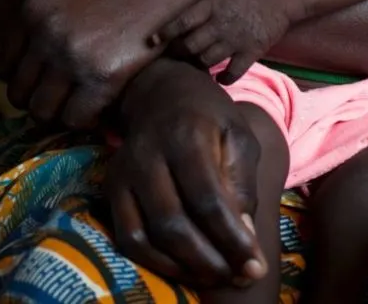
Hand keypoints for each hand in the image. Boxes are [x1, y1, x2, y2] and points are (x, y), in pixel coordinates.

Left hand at [5, 0, 210, 127]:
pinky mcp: (102, 76)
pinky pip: (75, 118)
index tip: (42, 89)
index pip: (5, 66)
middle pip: (19, 93)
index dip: (24, 83)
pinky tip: (100, 109)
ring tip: (80, 108)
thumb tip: (31, 77)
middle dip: (39, 104)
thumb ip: (46, 28)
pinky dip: (85, 121)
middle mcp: (45, 32)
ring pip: (42, 111)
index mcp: (33, 9)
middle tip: (62, 105)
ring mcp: (72, 55)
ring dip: (60, 116)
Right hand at [106, 59, 266, 287]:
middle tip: (240, 276)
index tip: (256, 266)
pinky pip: (127, 238)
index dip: (233, 240)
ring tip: (216, 275)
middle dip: (210, 261)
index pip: (208, 200)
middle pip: (173, 224)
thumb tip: (244, 237)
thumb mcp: (239, 136)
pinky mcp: (111, 188)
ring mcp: (123, 172)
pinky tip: (184, 266)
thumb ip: (242, 184)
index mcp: (186, 136)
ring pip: (146, 236)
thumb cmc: (209, 118)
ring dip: (184, 267)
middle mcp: (147, 155)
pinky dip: (155, 262)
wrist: (162, 92)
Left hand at [152, 0, 304, 83]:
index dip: (165, 33)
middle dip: (179, 53)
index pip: (182, 21)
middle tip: (175, 56)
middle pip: (190, 45)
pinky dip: (225, 78)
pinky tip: (220, 79)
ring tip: (196, 66)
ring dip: (199, 65)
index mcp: (212, 5)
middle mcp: (220, 24)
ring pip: (208, 59)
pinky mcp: (252, 51)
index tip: (153, 41)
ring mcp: (236, 39)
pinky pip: (234, 71)